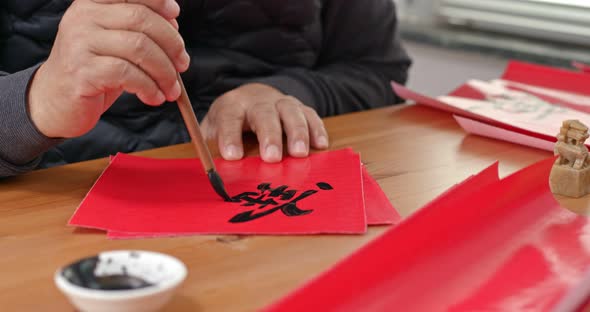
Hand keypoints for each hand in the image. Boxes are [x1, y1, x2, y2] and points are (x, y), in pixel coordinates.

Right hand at [28, 0, 188, 137]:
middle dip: (171, 43)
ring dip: (165, 71)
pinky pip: (128, 74)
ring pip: (139, 47)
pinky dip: (149, 87)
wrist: (56, 100)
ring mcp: (80, 43)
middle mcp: (83, 17)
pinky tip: (154, 97)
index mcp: (92, 4)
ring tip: (171, 89)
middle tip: (183, 64)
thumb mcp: (115, 42)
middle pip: (141, 19)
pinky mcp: (83, 71)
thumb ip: (138, 28)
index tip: (175, 15)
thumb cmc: (93, 69)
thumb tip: (173, 21)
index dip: (158, 1)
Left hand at [201, 83, 328, 162]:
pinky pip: (310, 114)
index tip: (232, 156)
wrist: (249, 100)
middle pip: (264, 113)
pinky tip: (320, 145)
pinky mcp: (299, 108)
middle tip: (271, 158)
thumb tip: (211, 173)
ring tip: (299, 153)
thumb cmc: (230, 124)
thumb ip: (211, 149)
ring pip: (290, 111)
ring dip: (296, 132)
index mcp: (231, 106)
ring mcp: (280, 102)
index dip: (230, 136)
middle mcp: (257, 101)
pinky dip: (316, 128)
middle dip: (269, 135)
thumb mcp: (213, 133)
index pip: (229, 118)